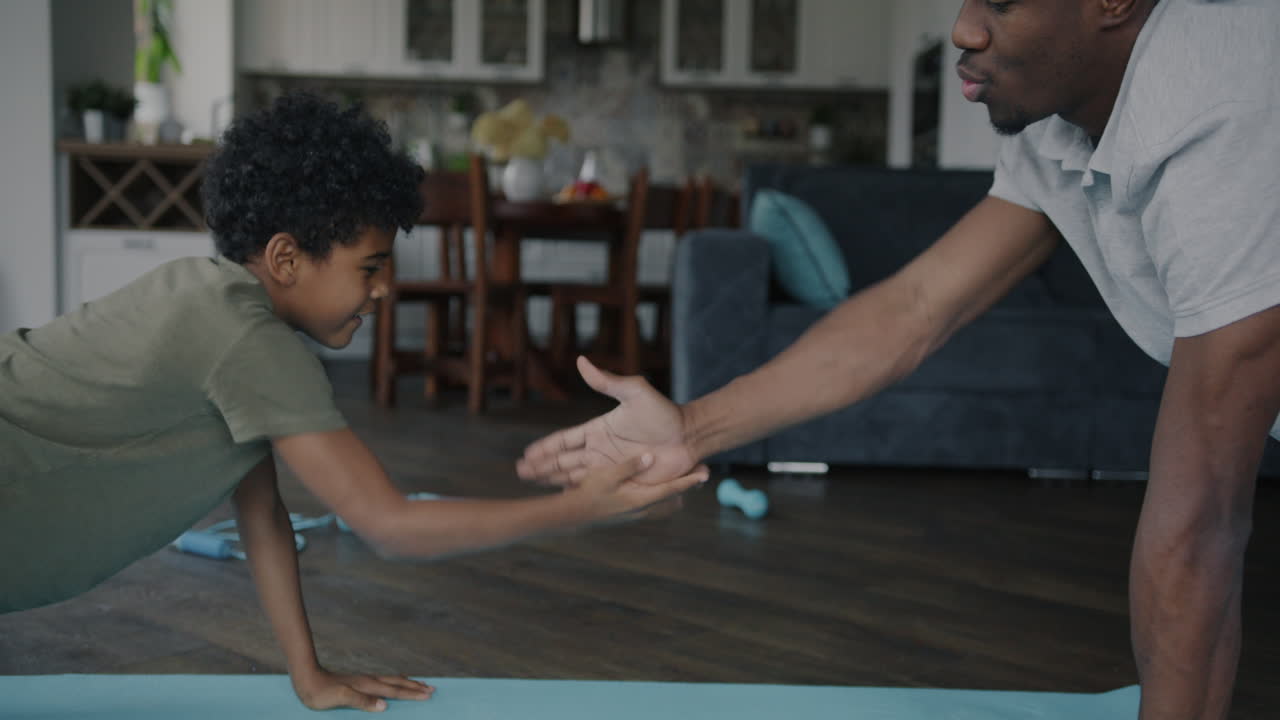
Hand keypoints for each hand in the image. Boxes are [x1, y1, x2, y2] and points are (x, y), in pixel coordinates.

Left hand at [292, 667, 432, 712]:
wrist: (307, 679)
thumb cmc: (322, 692)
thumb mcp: (341, 698)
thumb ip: (362, 701)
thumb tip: (384, 705)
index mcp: (368, 686)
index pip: (395, 691)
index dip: (412, 694)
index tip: (428, 694)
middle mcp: (370, 681)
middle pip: (398, 684)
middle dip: (415, 687)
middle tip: (432, 688)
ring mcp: (365, 681)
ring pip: (392, 681)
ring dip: (407, 683)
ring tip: (419, 683)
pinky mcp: (359, 683)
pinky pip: (383, 682)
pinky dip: (394, 682)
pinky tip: (391, 683)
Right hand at [517, 356, 700, 486]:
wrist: (689, 434)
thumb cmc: (664, 412)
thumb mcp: (634, 392)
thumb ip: (607, 381)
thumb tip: (581, 361)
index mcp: (599, 429)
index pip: (566, 440)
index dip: (546, 447)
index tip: (527, 453)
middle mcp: (601, 450)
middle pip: (565, 460)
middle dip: (542, 467)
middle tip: (520, 473)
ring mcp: (612, 467)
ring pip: (575, 476)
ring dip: (554, 481)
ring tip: (535, 487)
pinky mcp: (625, 481)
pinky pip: (597, 489)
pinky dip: (579, 493)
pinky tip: (565, 500)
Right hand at [568, 453, 708, 523]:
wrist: (574, 515)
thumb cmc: (589, 493)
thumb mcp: (607, 476)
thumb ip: (630, 466)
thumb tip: (651, 457)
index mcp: (640, 499)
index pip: (672, 489)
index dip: (689, 480)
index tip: (705, 474)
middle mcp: (643, 509)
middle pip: (673, 499)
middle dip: (685, 487)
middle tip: (699, 474)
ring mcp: (638, 513)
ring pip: (665, 504)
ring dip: (674, 493)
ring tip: (684, 480)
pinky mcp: (631, 513)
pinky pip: (655, 506)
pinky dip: (662, 497)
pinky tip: (657, 487)